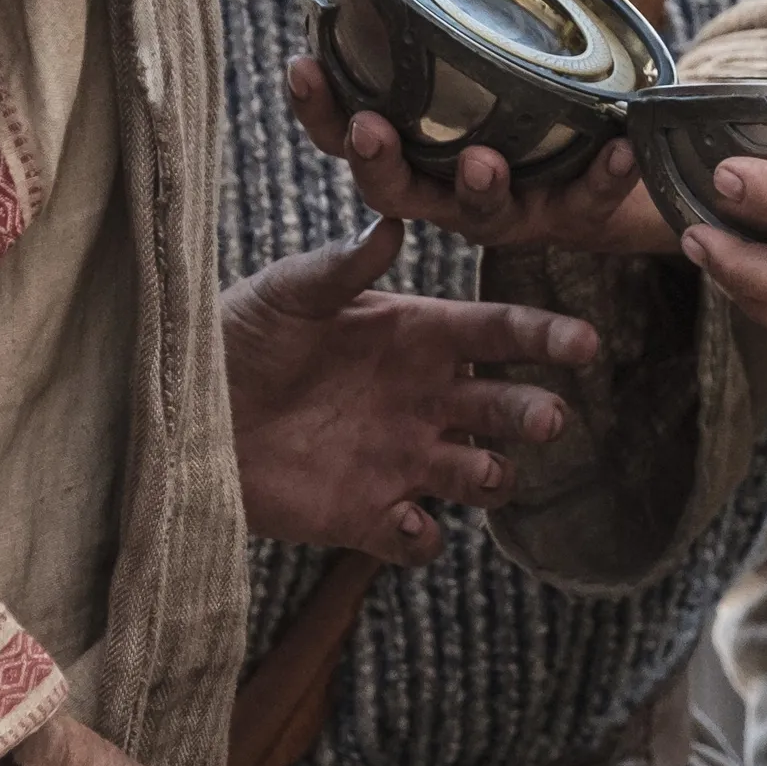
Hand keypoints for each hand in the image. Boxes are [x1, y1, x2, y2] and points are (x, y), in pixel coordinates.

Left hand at [223, 221, 602, 561]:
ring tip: (482, 470)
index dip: (545, 337)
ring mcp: (401, 461)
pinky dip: (423, 537)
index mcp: (418, 337)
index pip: (500, 334)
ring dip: (495, 477)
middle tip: (548, 417)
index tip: (583, 342)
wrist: (183, 407)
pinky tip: (407, 521)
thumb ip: (341, 266)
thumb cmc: (238, 333)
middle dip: (536, 414)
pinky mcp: (365, 515)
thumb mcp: (287, 292)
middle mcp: (425, 401)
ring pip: (481, 477)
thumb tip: (391, 226)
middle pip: (508, 410)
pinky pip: (418, 539)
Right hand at [289, 54, 675, 256]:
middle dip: (375, 162)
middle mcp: (444, 184)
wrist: (601, 148)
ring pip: (478, 213)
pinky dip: (605, 177)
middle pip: (391, 188)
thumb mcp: (482, 16)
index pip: (341, 131)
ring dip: (477, 187)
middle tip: (371, 128)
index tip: (303, 65)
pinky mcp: (571, 213)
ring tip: (481, 161)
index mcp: (410, 140)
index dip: (316, 105)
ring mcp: (505, 207)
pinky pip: (587, 201)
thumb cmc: (519, 75)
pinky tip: (620, 148)